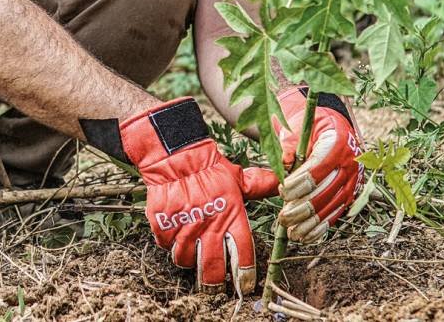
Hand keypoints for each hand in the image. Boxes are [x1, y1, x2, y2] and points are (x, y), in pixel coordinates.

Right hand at [119, 98, 278, 293]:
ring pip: (185, 260)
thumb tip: (280, 184)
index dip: (244, 274)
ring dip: (188, 260)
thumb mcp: (237, 177)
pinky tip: (173, 233)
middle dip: (214, 283)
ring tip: (190, 253)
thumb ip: (258, 186)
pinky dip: (169, 243)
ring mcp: (184, 228)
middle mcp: (208, 228)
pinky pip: (166, 245)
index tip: (245, 285)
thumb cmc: (209, 167)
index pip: (242, 255)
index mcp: (231, 218)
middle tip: (214, 287)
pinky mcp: (163, 225)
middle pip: (212, 269)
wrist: (175, 157)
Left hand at [272, 86, 363, 242]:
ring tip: (291, 232)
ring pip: (330, 208)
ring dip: (309, 223)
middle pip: (324, 192)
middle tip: (283, 217)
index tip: (282, 190)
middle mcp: (349, 164)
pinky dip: (320, 228)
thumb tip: (285, 161)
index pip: (317, 169)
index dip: (299, 183)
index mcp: (337, 143)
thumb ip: (290, 141)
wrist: (330, 128)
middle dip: (301, 208)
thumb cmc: (310, 127)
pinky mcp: (349, 195)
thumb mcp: (298, 126)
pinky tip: (306, 237)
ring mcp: (351, 182)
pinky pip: (336, 214)